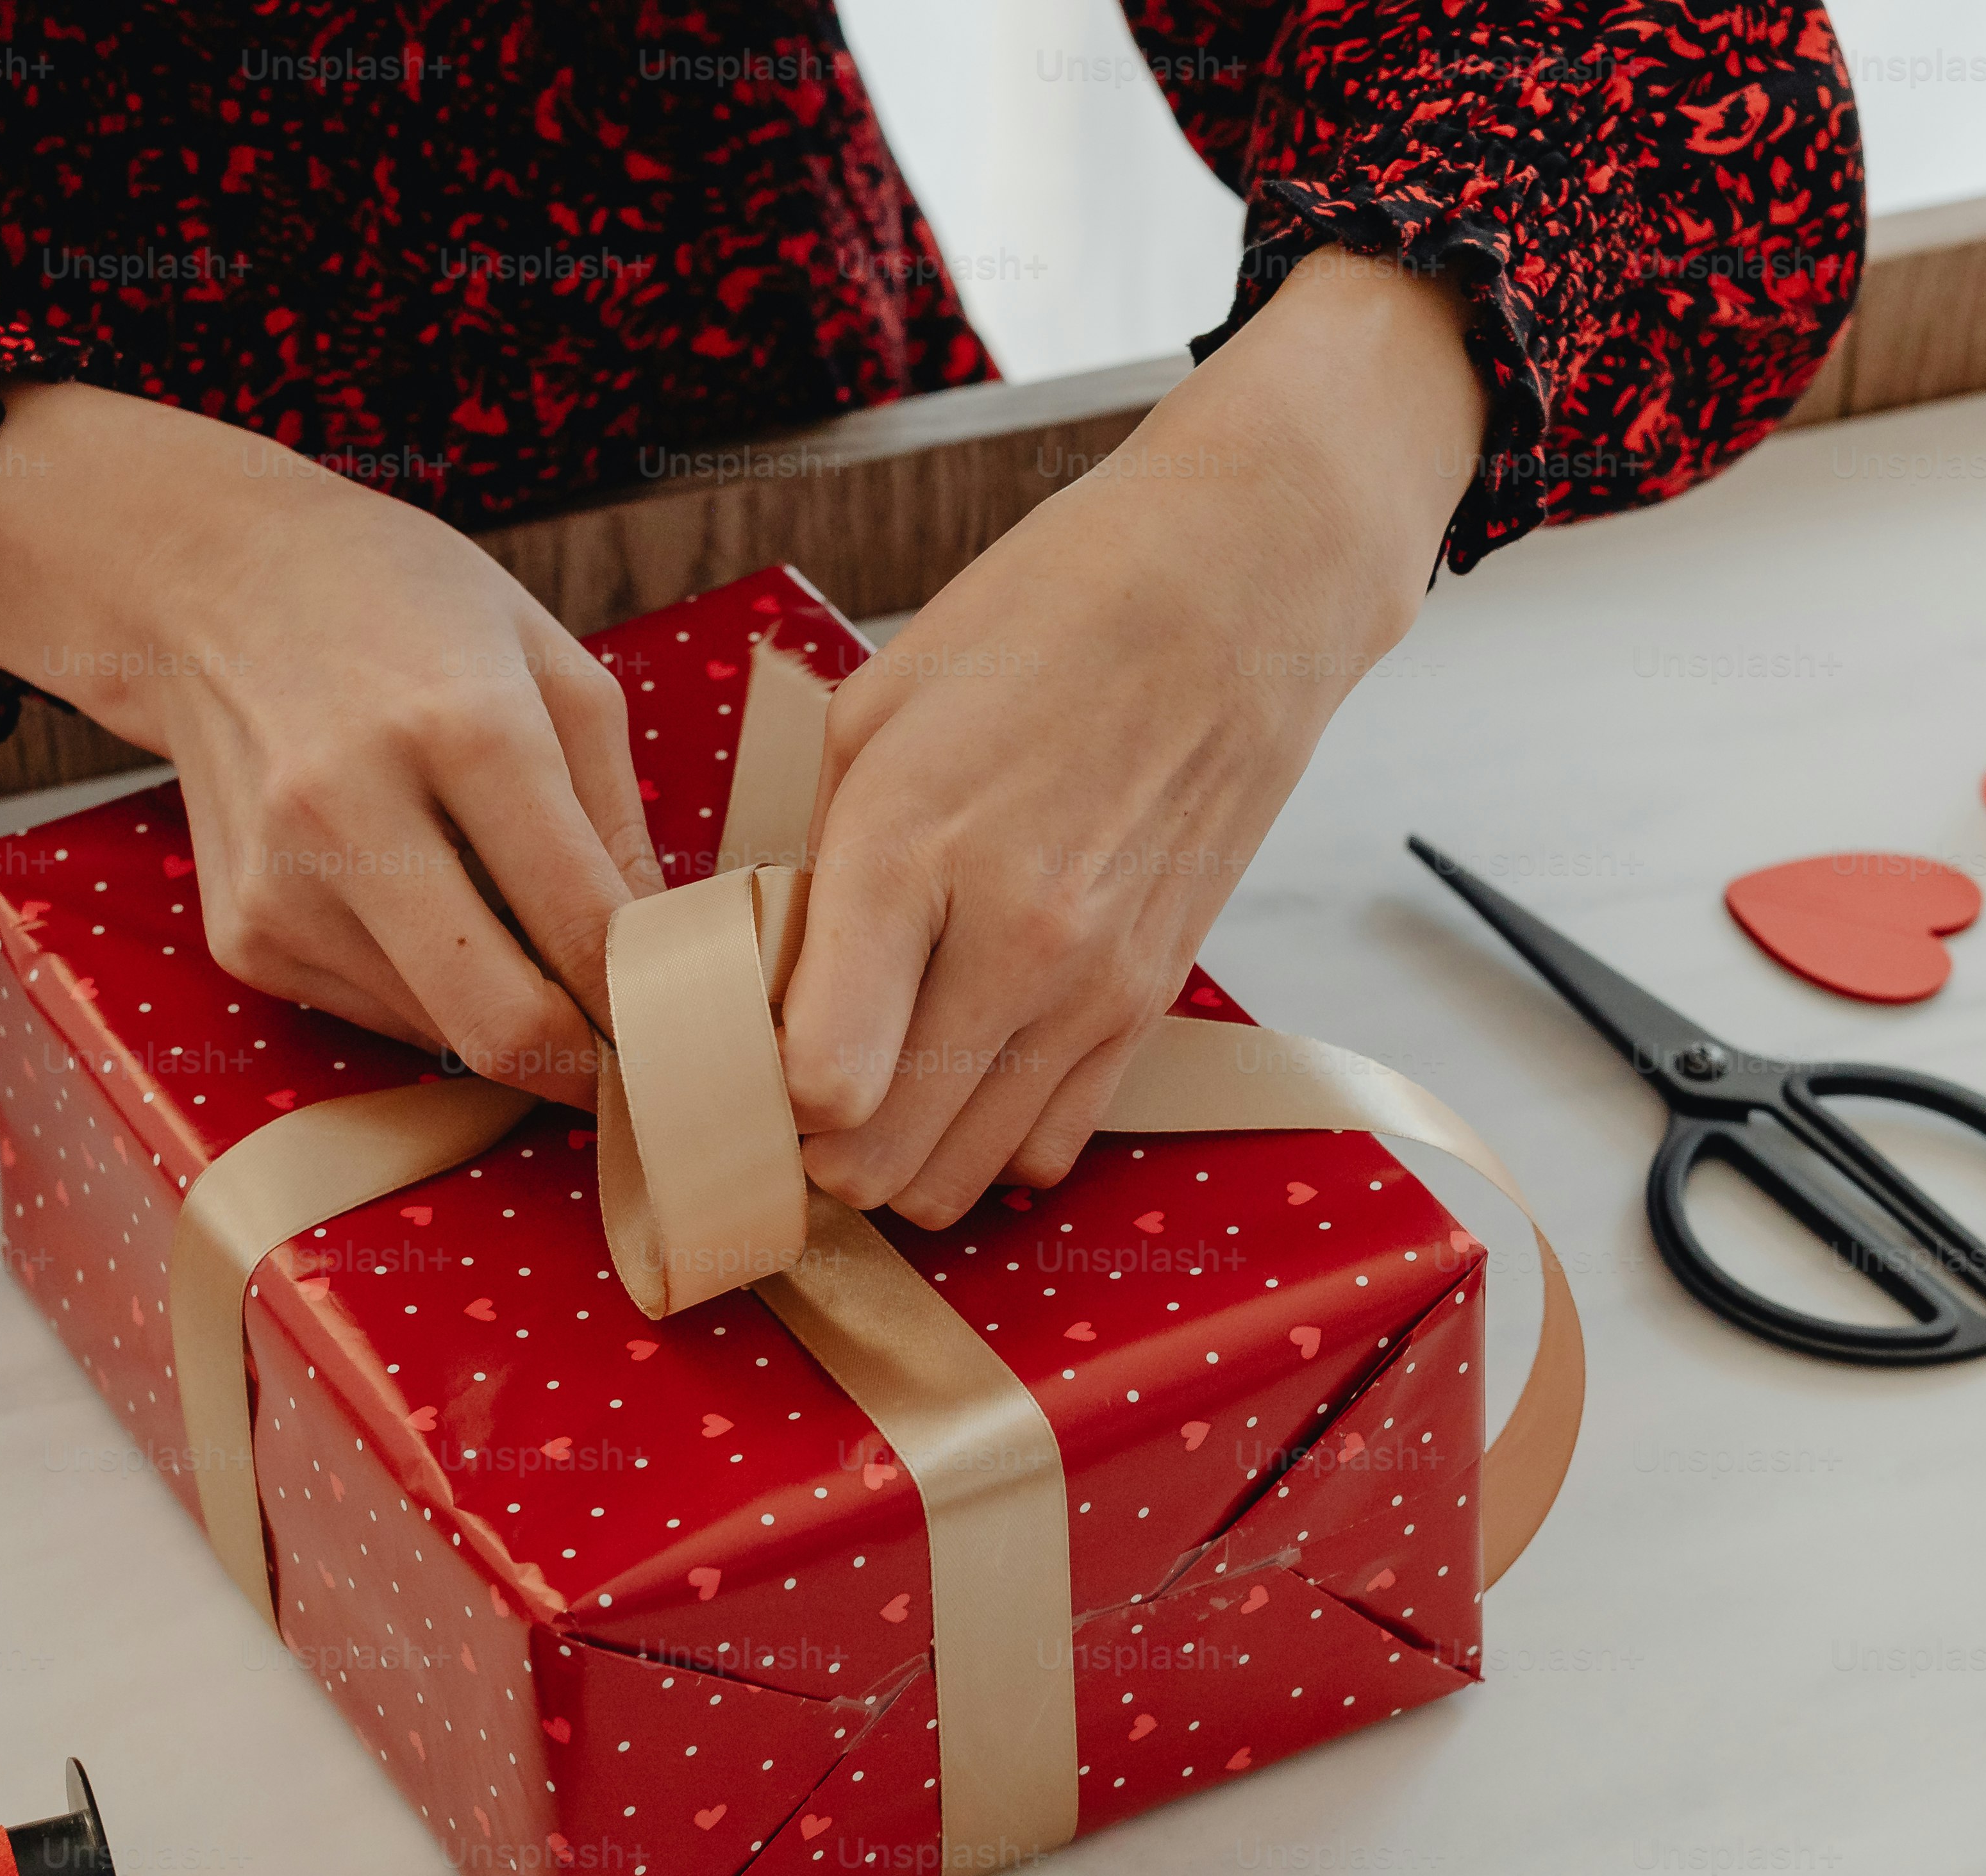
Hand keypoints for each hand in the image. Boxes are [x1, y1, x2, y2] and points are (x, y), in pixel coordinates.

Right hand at [0, 381, 656, 1106]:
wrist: (212, 581)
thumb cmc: (408, 608)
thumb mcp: (553, 666)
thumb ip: (619, 820)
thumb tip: (667, 960)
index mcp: (463, 729)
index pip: (582, 931)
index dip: (654, 1004)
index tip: (693, 1024)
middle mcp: (352, 813)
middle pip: (501, 1026)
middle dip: (587, 1066)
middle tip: (635, 1055)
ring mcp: (282, 886)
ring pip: (444, 1034)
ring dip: (505, 1010)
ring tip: (512, 924)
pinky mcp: (243, 936)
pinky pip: (378, 1014)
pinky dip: (430, 989)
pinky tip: (422, 901)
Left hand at [782, 250, 1489, 1225]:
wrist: (1239, 589)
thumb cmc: (1046, 621)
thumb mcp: (877, 710)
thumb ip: (819, 863)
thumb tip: (779, 986)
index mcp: (913, 846)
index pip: (825, 1078)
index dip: (762, 1094)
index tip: (746, 1057)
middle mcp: (1016, 937)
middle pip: (888, 1160)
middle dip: (818, 1155)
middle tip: (793, 1096)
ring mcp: (1096, 983)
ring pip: (968, 1177)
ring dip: (903, 1160)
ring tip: (876, 1093)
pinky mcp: (1153, 1000)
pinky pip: (1053, 1144)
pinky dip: (992, 1140)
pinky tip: (966, 1076)